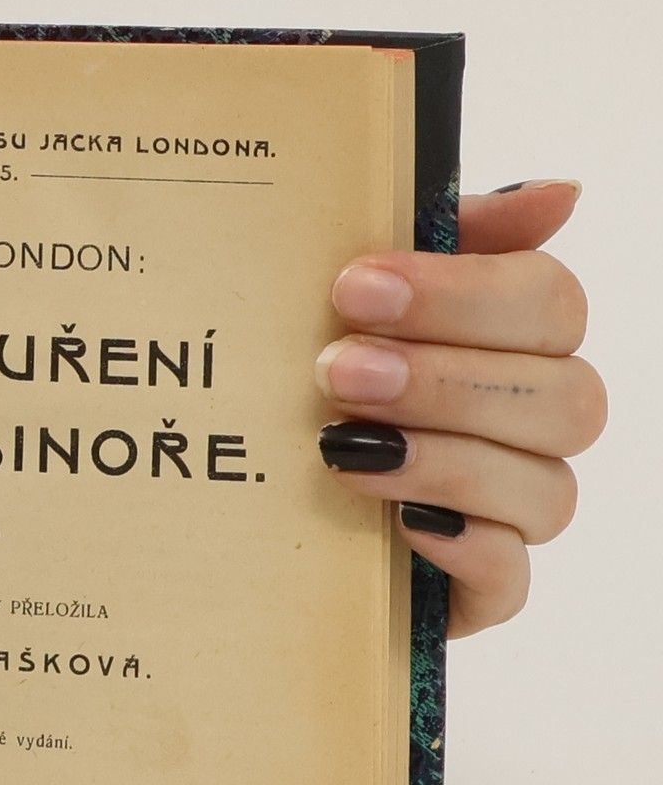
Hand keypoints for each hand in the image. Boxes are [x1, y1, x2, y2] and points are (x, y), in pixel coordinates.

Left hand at [316, 179, 604, 636]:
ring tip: (341, 447)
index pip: (549, 302)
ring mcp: (506, 513)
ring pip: (548, 490)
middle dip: (447, 381)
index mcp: (505, 339)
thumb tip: (557, 193)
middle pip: (566, 397)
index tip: (354, 288)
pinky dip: (463, 549)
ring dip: (446, 461)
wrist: (219, 496)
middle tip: (338, 373)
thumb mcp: (335, 294)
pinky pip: (511, 583)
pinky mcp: (472, 592)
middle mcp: (524, 423)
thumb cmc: (288, 376)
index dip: (463, 294)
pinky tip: (398, 526)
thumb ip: (434, 232)